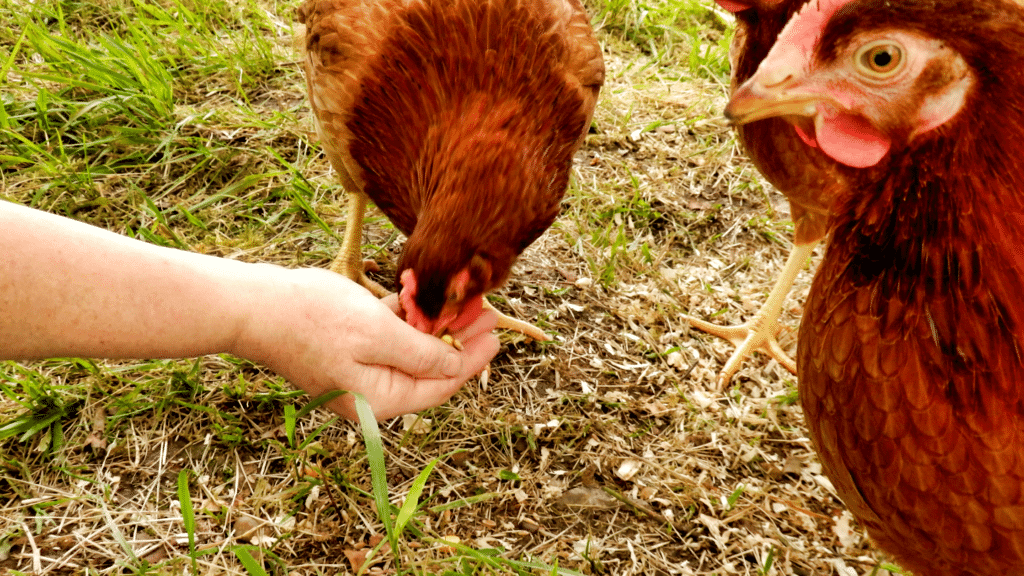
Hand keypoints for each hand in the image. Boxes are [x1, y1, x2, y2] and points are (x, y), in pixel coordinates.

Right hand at [233, 267, 499, 419]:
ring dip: (434, 322)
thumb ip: (423, 354)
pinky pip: (387, 335)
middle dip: (459, 337)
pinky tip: (420, 292)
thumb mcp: (379, 335)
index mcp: (382, 399)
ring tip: (461, 296)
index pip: (442, 384)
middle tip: (486, 308)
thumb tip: (459, 365)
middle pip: (430, 367)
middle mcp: (372, 392)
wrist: (255, 305)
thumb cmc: (314, 320)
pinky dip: (405, 316)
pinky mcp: (348, 346)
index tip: (497, 332)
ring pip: (411, 348)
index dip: (473, 357)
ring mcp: (359, 370)